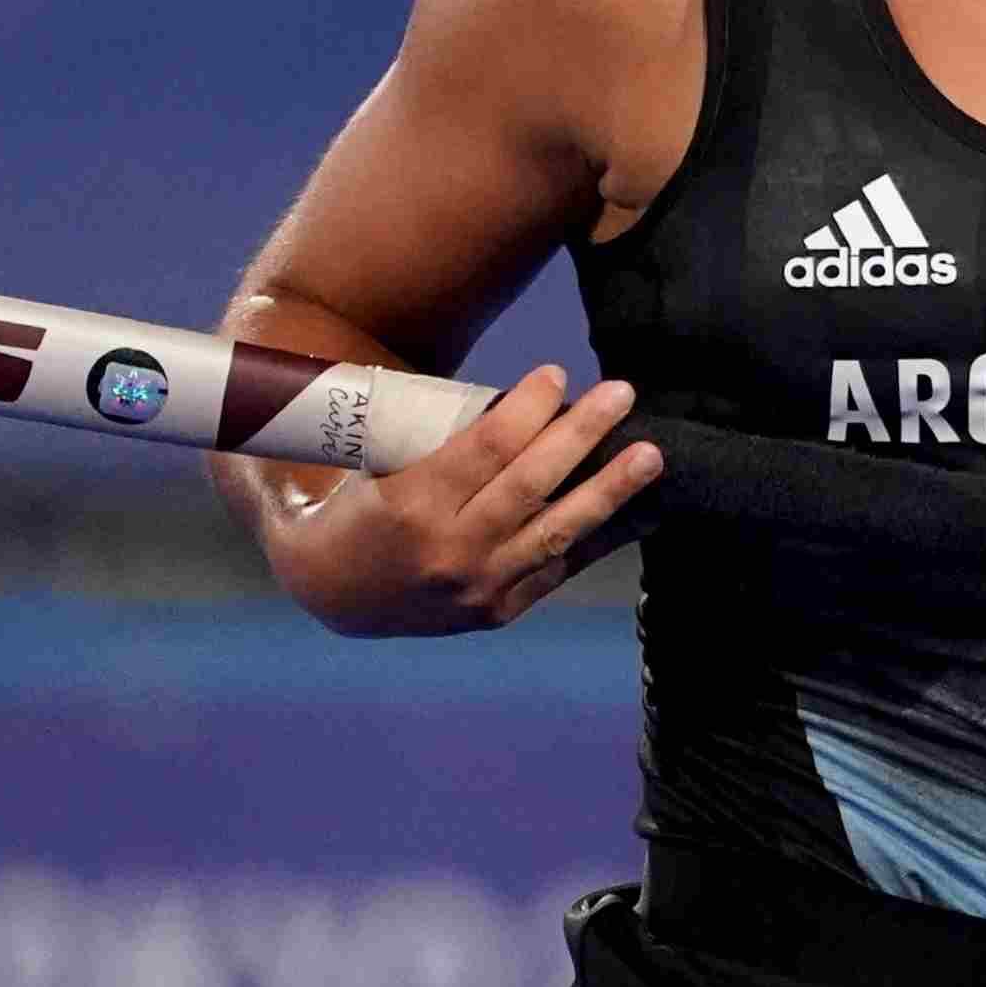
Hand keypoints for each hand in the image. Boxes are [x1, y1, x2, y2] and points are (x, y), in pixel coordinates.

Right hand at [264, 365, 664, 637]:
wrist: (334, 592)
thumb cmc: (358, 504)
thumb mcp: (379, 461)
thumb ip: (441, 433)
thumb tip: (520, 393)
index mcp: (411, 505)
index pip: (486, 449)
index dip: (528, 409)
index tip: (557, 374)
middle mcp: (449, 551)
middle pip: (530, 485)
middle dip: (581, 435)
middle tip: (621, 393)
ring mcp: (478, 589)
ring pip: (557, 533)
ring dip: (610, 491)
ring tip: (651, 455)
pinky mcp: (498, 612)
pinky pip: (560, 569)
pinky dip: (602, 537)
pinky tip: (642, 510)